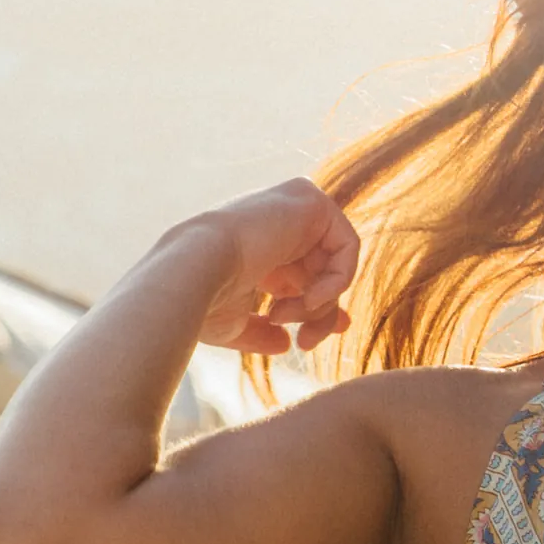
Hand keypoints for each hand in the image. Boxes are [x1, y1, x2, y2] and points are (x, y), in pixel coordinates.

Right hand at [186, 179, 360, 354]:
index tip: (309, 340)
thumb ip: (261, 332)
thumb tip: (285, 344)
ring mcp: (292, 208)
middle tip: (305, 342)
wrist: (195, 270)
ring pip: (335, 264)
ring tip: (287, 317)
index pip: (305, 275)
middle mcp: (276, 226)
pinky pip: (348, 245)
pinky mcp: (310, 200)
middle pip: (323, 273)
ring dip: (321, 302)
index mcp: (258, 248)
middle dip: (320, 314)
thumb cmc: (204, 299)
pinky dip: (338, 279)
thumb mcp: (234, 324)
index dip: (318, 308)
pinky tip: (311, 297)